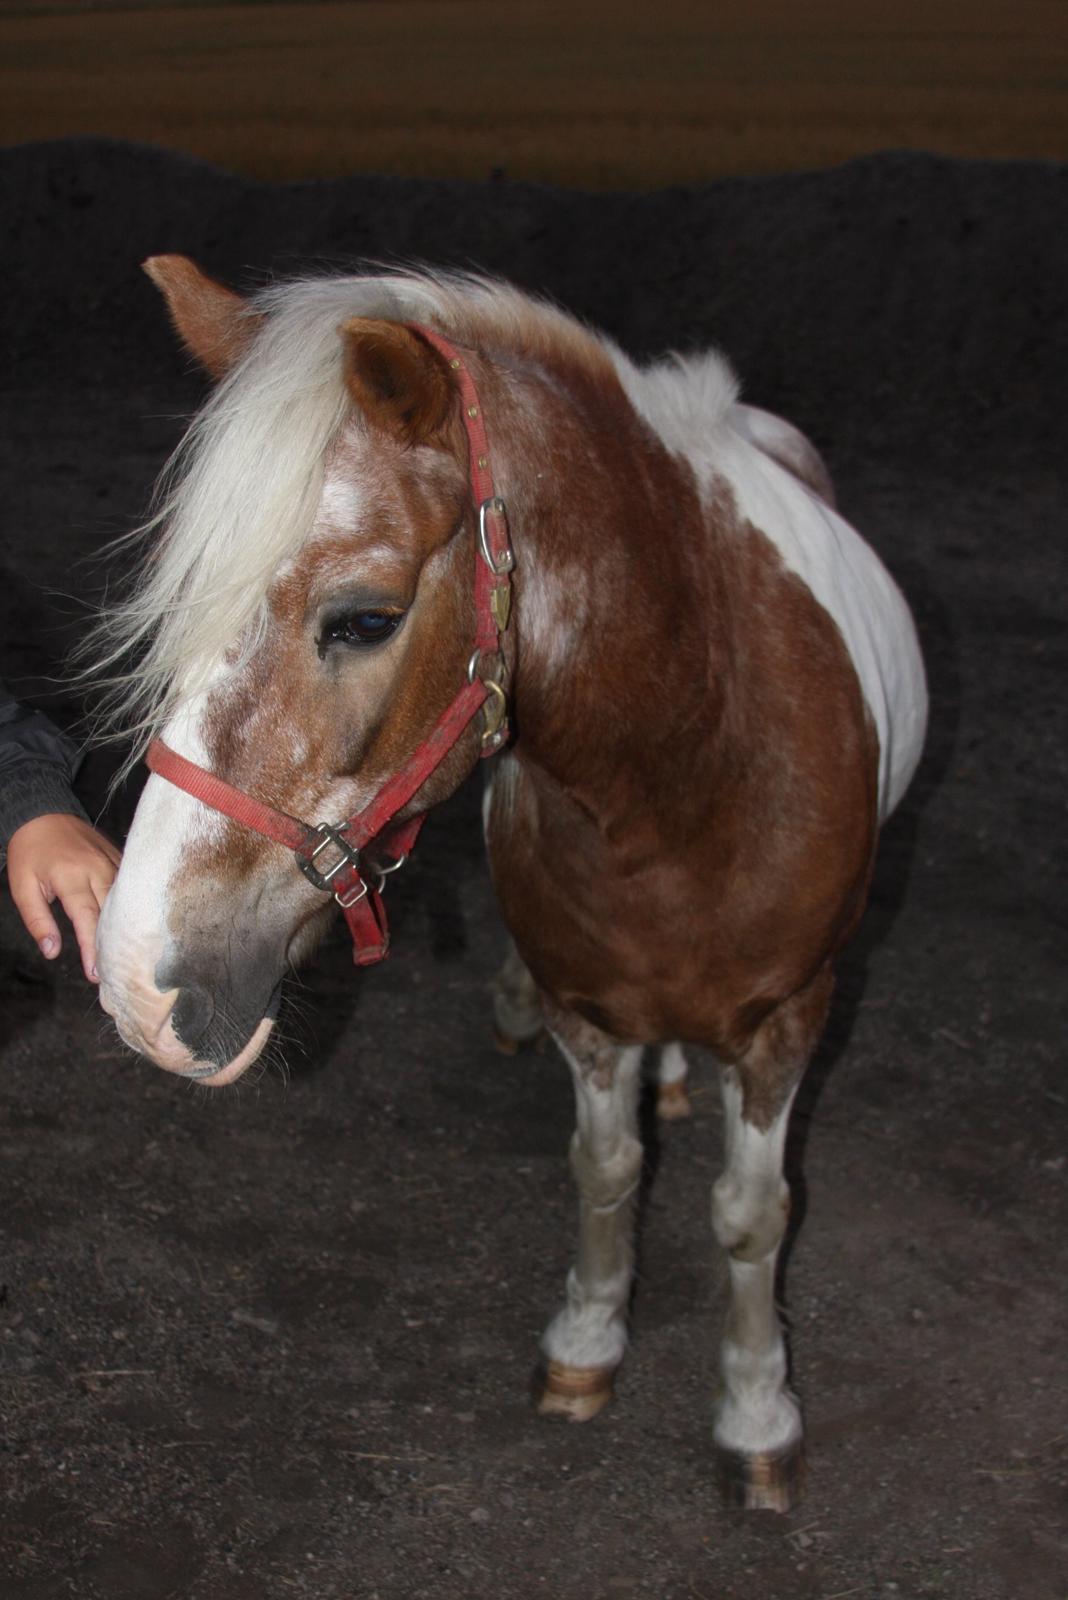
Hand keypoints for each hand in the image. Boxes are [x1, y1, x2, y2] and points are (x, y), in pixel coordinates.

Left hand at [7, 813, 121, 982]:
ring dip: (125, 928)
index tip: (95, 974)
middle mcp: (97, 869)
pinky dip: (131, 908)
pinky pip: (129, 887)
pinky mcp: (119, 858)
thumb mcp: (22, 888)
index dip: (93, 948)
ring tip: (125, 955)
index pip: (87, 918)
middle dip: (113, 944)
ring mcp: (112, 862)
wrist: (44, 814)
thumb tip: (52, 951)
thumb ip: (37, 921)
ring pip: (126, 901)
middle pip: (112, 912)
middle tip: (114, 973)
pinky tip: (131, 927)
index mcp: (71, 876)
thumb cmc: (30, 853)